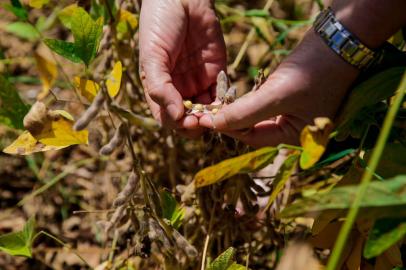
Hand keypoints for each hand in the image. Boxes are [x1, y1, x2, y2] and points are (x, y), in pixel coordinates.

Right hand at [139, 0, 225, 136]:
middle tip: (205, 121)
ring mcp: (198, 83)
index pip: (167, 117)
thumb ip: (160, 87)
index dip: (177, 124)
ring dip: (212, 117)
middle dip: (196, 124)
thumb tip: (174, 116)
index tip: (188, 122)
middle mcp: (178, 89)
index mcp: (159, 88)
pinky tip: (227, 103)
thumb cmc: (160, 25)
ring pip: (206, 111)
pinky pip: (221, 95)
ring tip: (218, 116)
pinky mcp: (216, 73)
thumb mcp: (152, 56)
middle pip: (188, 119)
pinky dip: (224, 103)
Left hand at [199, 31, 359, 146]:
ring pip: (257, 116)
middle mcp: (294, 130)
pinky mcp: (289, 97)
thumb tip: (215, 125)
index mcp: (296, 137)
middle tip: (209, 112)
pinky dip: (249, 100)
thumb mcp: (277, 95)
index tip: (206, 120)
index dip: (229, 130)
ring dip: (239, 109)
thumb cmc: (314, 71)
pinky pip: (263, 104)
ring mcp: (292, 113)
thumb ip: (246, 112)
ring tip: (219, 102)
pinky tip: (235, 95)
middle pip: (255, 129)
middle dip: (233, 120)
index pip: (255, 139)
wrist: (339, 41)